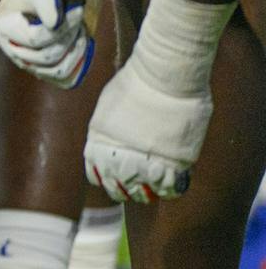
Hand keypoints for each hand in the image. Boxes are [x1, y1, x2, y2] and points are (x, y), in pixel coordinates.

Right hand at [0, 0, 96, 86]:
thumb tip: (51, 24)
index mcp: (5, 26)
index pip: (34, 39)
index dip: (62, 27)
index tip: (78, 9)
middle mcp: (14, 47)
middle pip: (47, 57)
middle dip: (69, 36)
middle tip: (78, 15)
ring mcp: (32, 61)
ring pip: (57, 71)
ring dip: (76, 50)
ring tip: (80, 28)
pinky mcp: (50, 68)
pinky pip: (67, 80)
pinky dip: (80, 63)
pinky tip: (84, 42)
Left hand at [82, 52, 212, 202]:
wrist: (164, 75)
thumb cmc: (138, 80)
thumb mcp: (111, 103)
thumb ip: (111, 123)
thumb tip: (116, 131)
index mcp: (99, 140)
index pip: (95, 173)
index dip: (105, 179)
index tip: (113, 179)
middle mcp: (118, 154)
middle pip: (117, 187)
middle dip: (125, 190)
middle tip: (134, 189)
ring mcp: (146, 159)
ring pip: (143, 192)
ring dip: (147, 193)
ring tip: (152, 191)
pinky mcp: (173, 161)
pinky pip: (169, 188)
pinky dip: (169, 191)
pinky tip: (169, 188)